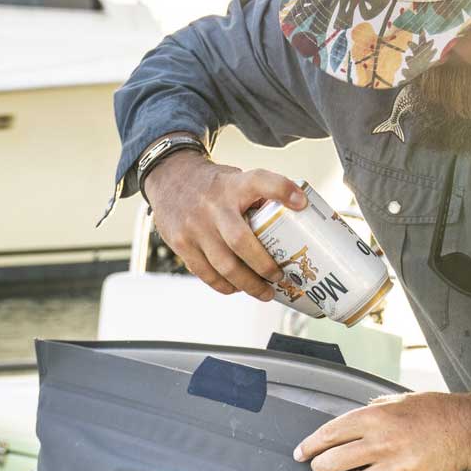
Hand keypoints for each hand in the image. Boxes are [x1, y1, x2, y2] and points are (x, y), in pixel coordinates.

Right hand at [144, 149, 307, 300]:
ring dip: (248, 284)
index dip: (282, 189)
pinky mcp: (181, 243)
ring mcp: (194, 226)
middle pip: (241, 241)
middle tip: (280, 277)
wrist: (168, 178)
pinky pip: (206, 273)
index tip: (301, 203)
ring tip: (264, 292)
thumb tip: (294, 221)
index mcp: (233, 185)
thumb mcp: (235, 179)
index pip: (259, 181)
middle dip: (264, 266)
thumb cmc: (213, 186)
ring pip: (225, 266)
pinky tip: (237, 288)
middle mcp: (213, 205)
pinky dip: (224, 286)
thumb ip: (258, 197)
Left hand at [293, 391, 470, 470]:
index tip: (301, 453)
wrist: (468, 428)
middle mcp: (383, 442)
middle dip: (321, 467)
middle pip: (332, 464)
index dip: (310, 446)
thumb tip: (341, 428)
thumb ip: (369, 412)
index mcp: (376, 417)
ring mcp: (398, 467)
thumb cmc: (432, 412)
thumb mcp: (396, 401)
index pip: (329, 435)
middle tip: (322, 467)